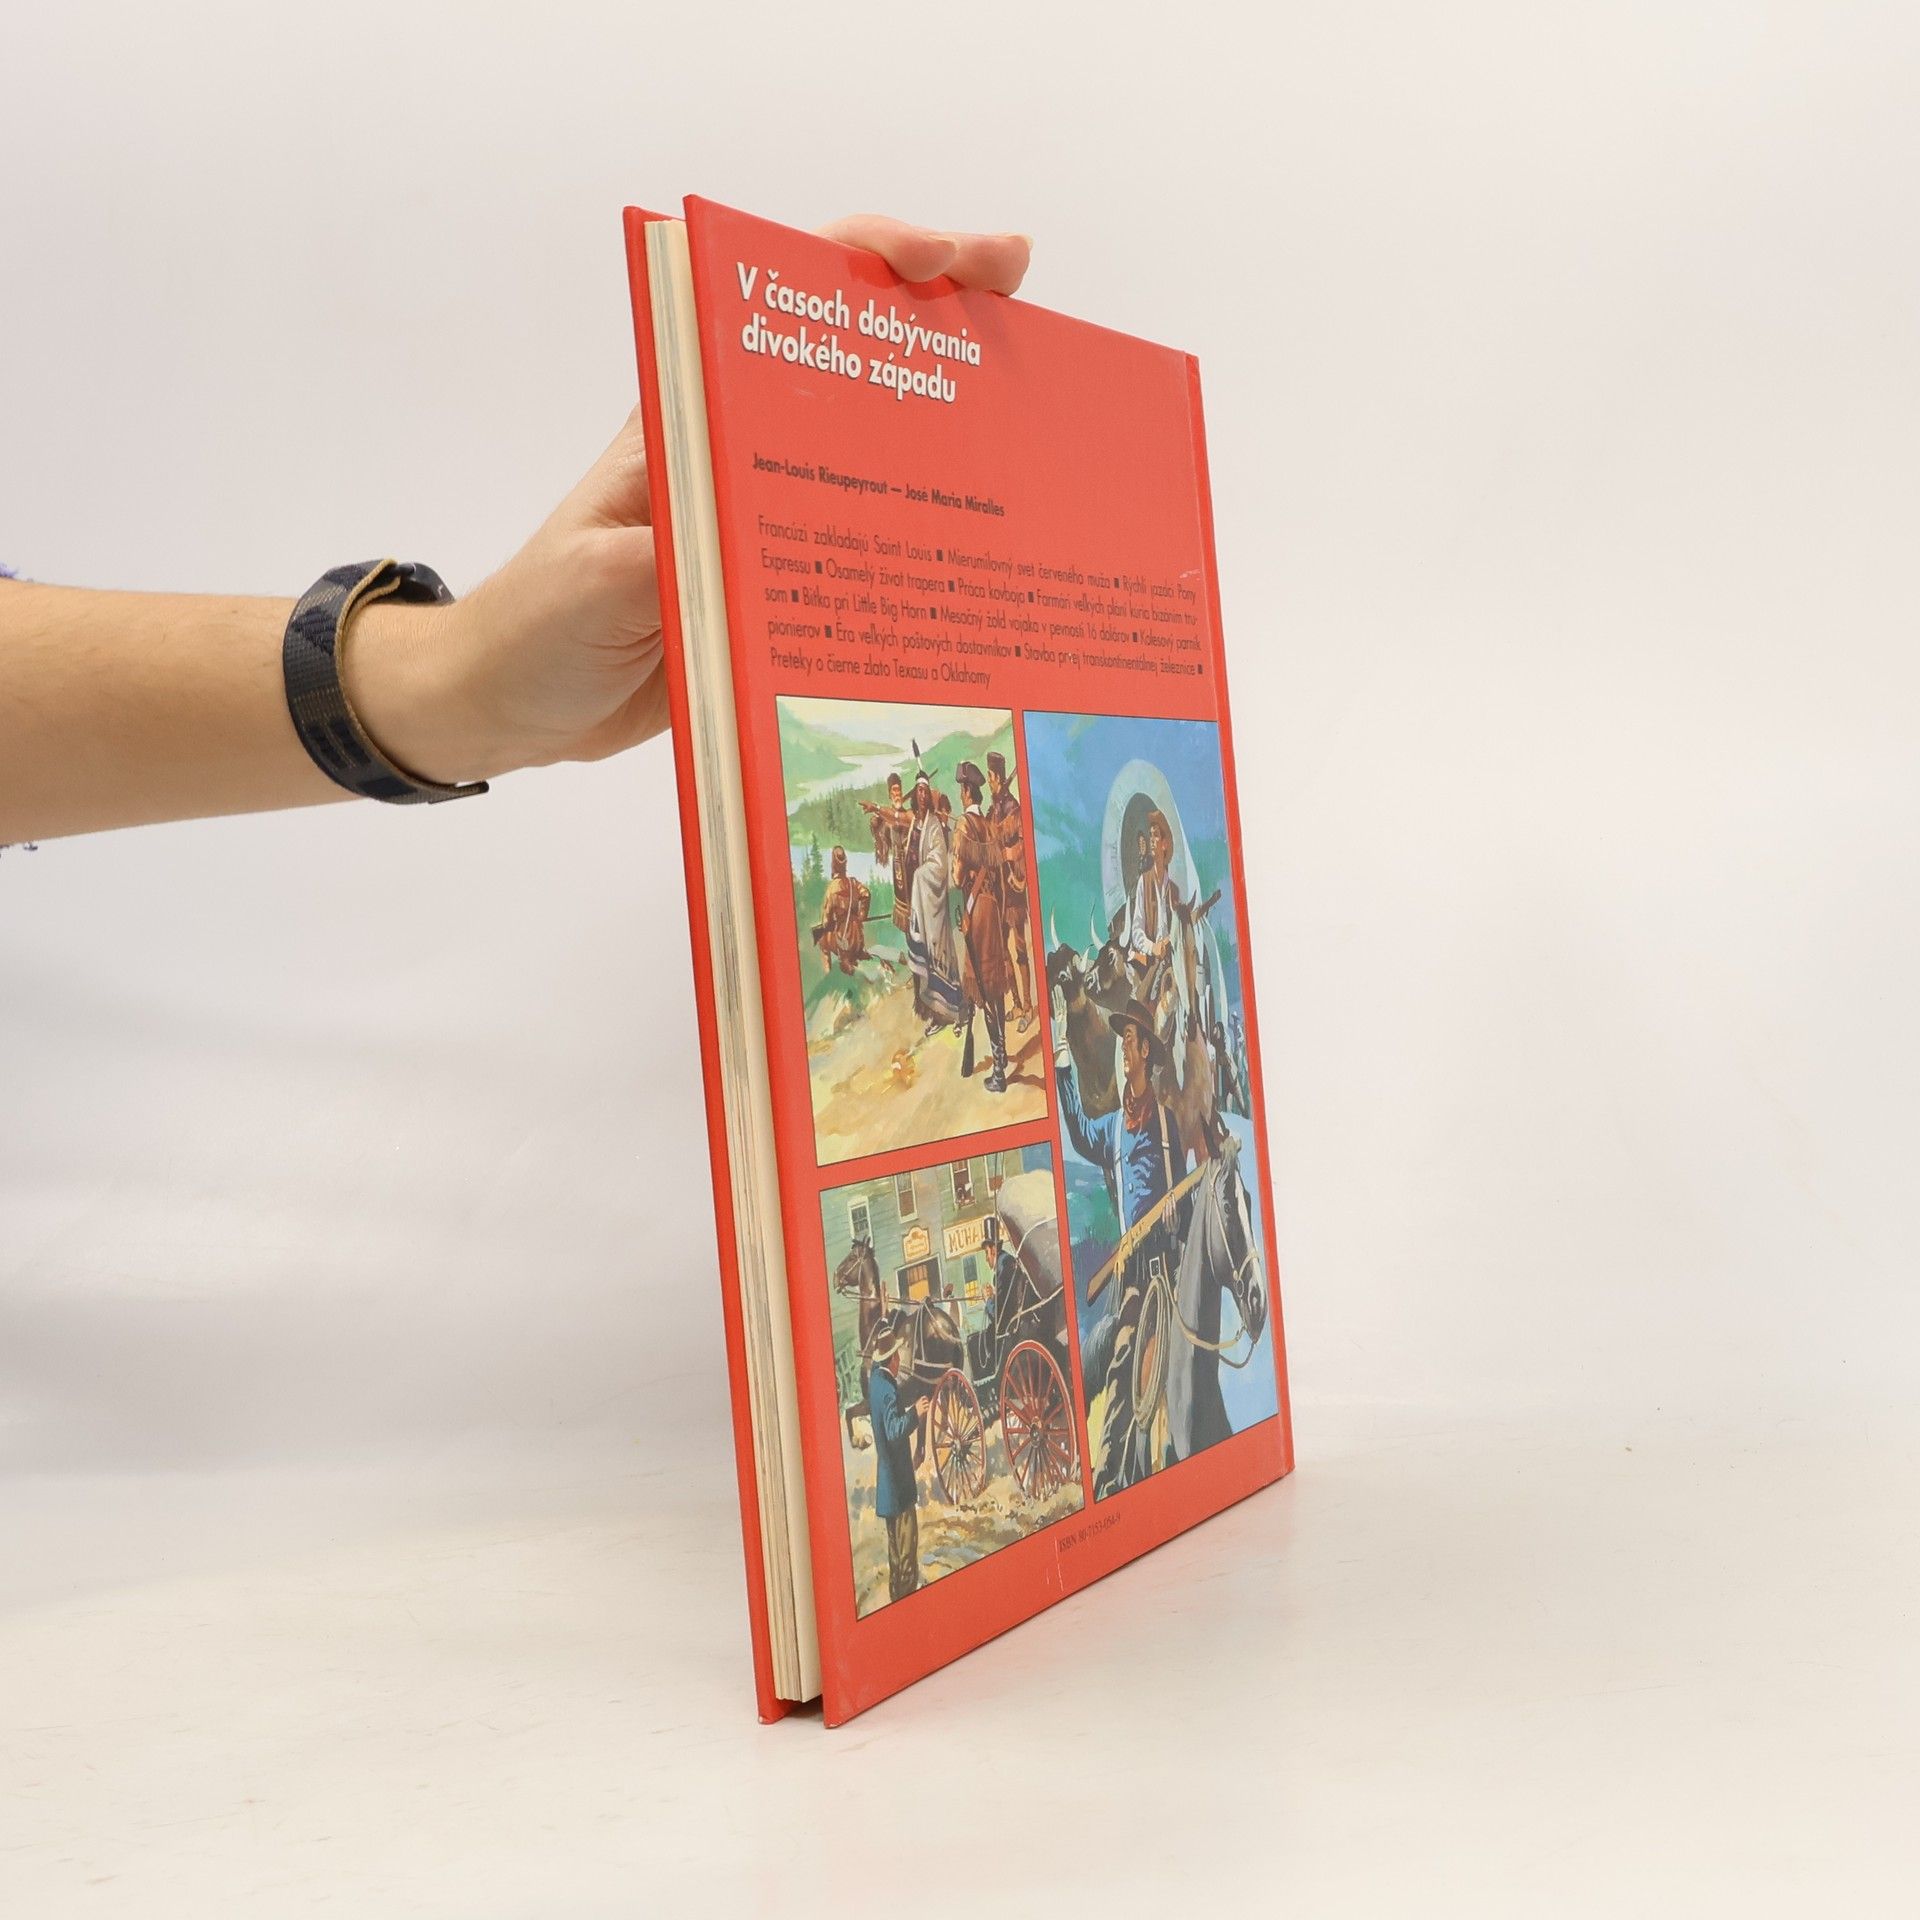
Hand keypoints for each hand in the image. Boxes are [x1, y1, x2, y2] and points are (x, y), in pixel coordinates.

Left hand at [363, 218, 1032, 785]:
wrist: (510, 704)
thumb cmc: (536, 625)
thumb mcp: (597, 585)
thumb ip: (673, 557)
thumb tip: (757, 544)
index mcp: (690, 417)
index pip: (786, 296)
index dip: (874, 260)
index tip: (952, 263)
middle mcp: (738, 448)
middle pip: (855, 355)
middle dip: (945, 313)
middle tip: (1029, 303)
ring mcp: (764, 514)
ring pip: (875, 445)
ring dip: (953, 422)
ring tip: (1039, 412)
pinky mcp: (777, 581)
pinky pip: (865, 541)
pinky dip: (928, 530)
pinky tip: (987, 546)